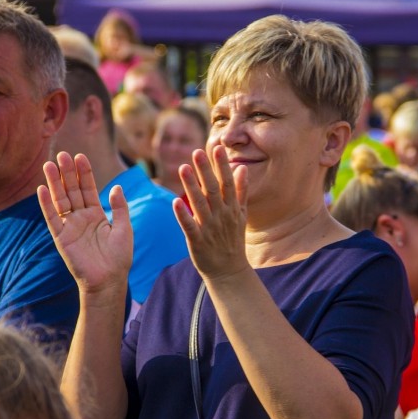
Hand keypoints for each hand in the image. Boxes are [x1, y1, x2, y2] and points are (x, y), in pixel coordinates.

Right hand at [38, 152, 132, 293]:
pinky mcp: (60, 237)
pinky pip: (52, 218)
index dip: (84, 173)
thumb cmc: (119, 257)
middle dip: (67, 173)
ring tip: (49, 165)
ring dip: (54, 183)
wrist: (109, 280)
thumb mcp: (124, 228)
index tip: (80, 156)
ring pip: (60, 200)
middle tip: (63, 154)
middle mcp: (81, 217)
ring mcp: (70, 226)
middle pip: (72, 190)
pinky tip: (41, 189)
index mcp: (96, 214)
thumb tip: (117, 187)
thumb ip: (120, 207)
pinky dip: (46, 204)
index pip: (88, 188)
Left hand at [175, 146, 250, 280]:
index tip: (217, 148)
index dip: (222, 165)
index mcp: (232, 208)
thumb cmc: (233, 240)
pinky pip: (189, 226)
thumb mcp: (241, 215)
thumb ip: (241, 192)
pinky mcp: (197, 241)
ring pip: (200, 204)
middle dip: (205, 170)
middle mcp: (221, 216)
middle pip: (213, 189)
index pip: (227, 183)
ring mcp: (209, 228)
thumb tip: (242, 169)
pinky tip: (175, 201)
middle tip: (197, 152)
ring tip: (183, 168)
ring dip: (192, 186)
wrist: (229, 271)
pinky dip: (183, 214)